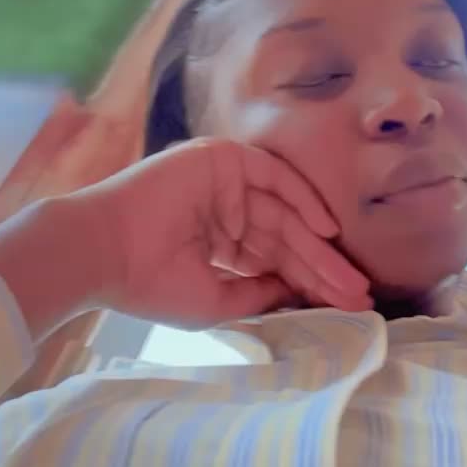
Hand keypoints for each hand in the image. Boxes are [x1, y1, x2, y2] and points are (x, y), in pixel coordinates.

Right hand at [78, 139, 370, 328]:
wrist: (106, 253)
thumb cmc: (150, 284)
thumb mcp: (217, 300)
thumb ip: (261, 293)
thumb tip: (302, 294)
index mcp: (222, 244)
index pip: (277, 262)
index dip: (311, 283)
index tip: (347, 307)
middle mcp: (228, 210)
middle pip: (287, 240)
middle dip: (323, 269)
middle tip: (360, 296)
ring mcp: (226, 183)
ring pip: (285, 215)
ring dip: (319, 247)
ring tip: (350, 279)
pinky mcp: (222, 159)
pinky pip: (273, 176)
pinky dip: (301, 198)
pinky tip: (327, 231)